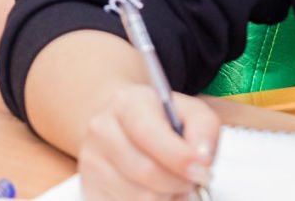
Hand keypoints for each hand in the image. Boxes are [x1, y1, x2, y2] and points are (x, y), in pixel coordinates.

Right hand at [79, 85, 218, 200]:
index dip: (180, 158)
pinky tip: (153, 192)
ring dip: (166, 197)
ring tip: (171, 184)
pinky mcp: (90, 188)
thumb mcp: (188, 111)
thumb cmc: (160, 121)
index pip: (149, 134)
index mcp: (125, 103)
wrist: (122, 125)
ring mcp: (91, 161)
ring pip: (139, 197)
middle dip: (178, 183)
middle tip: (191, 180)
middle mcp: (101, 130)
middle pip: (146, 172)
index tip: (203, 171)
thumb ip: (204, 128)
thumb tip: (202, 158)